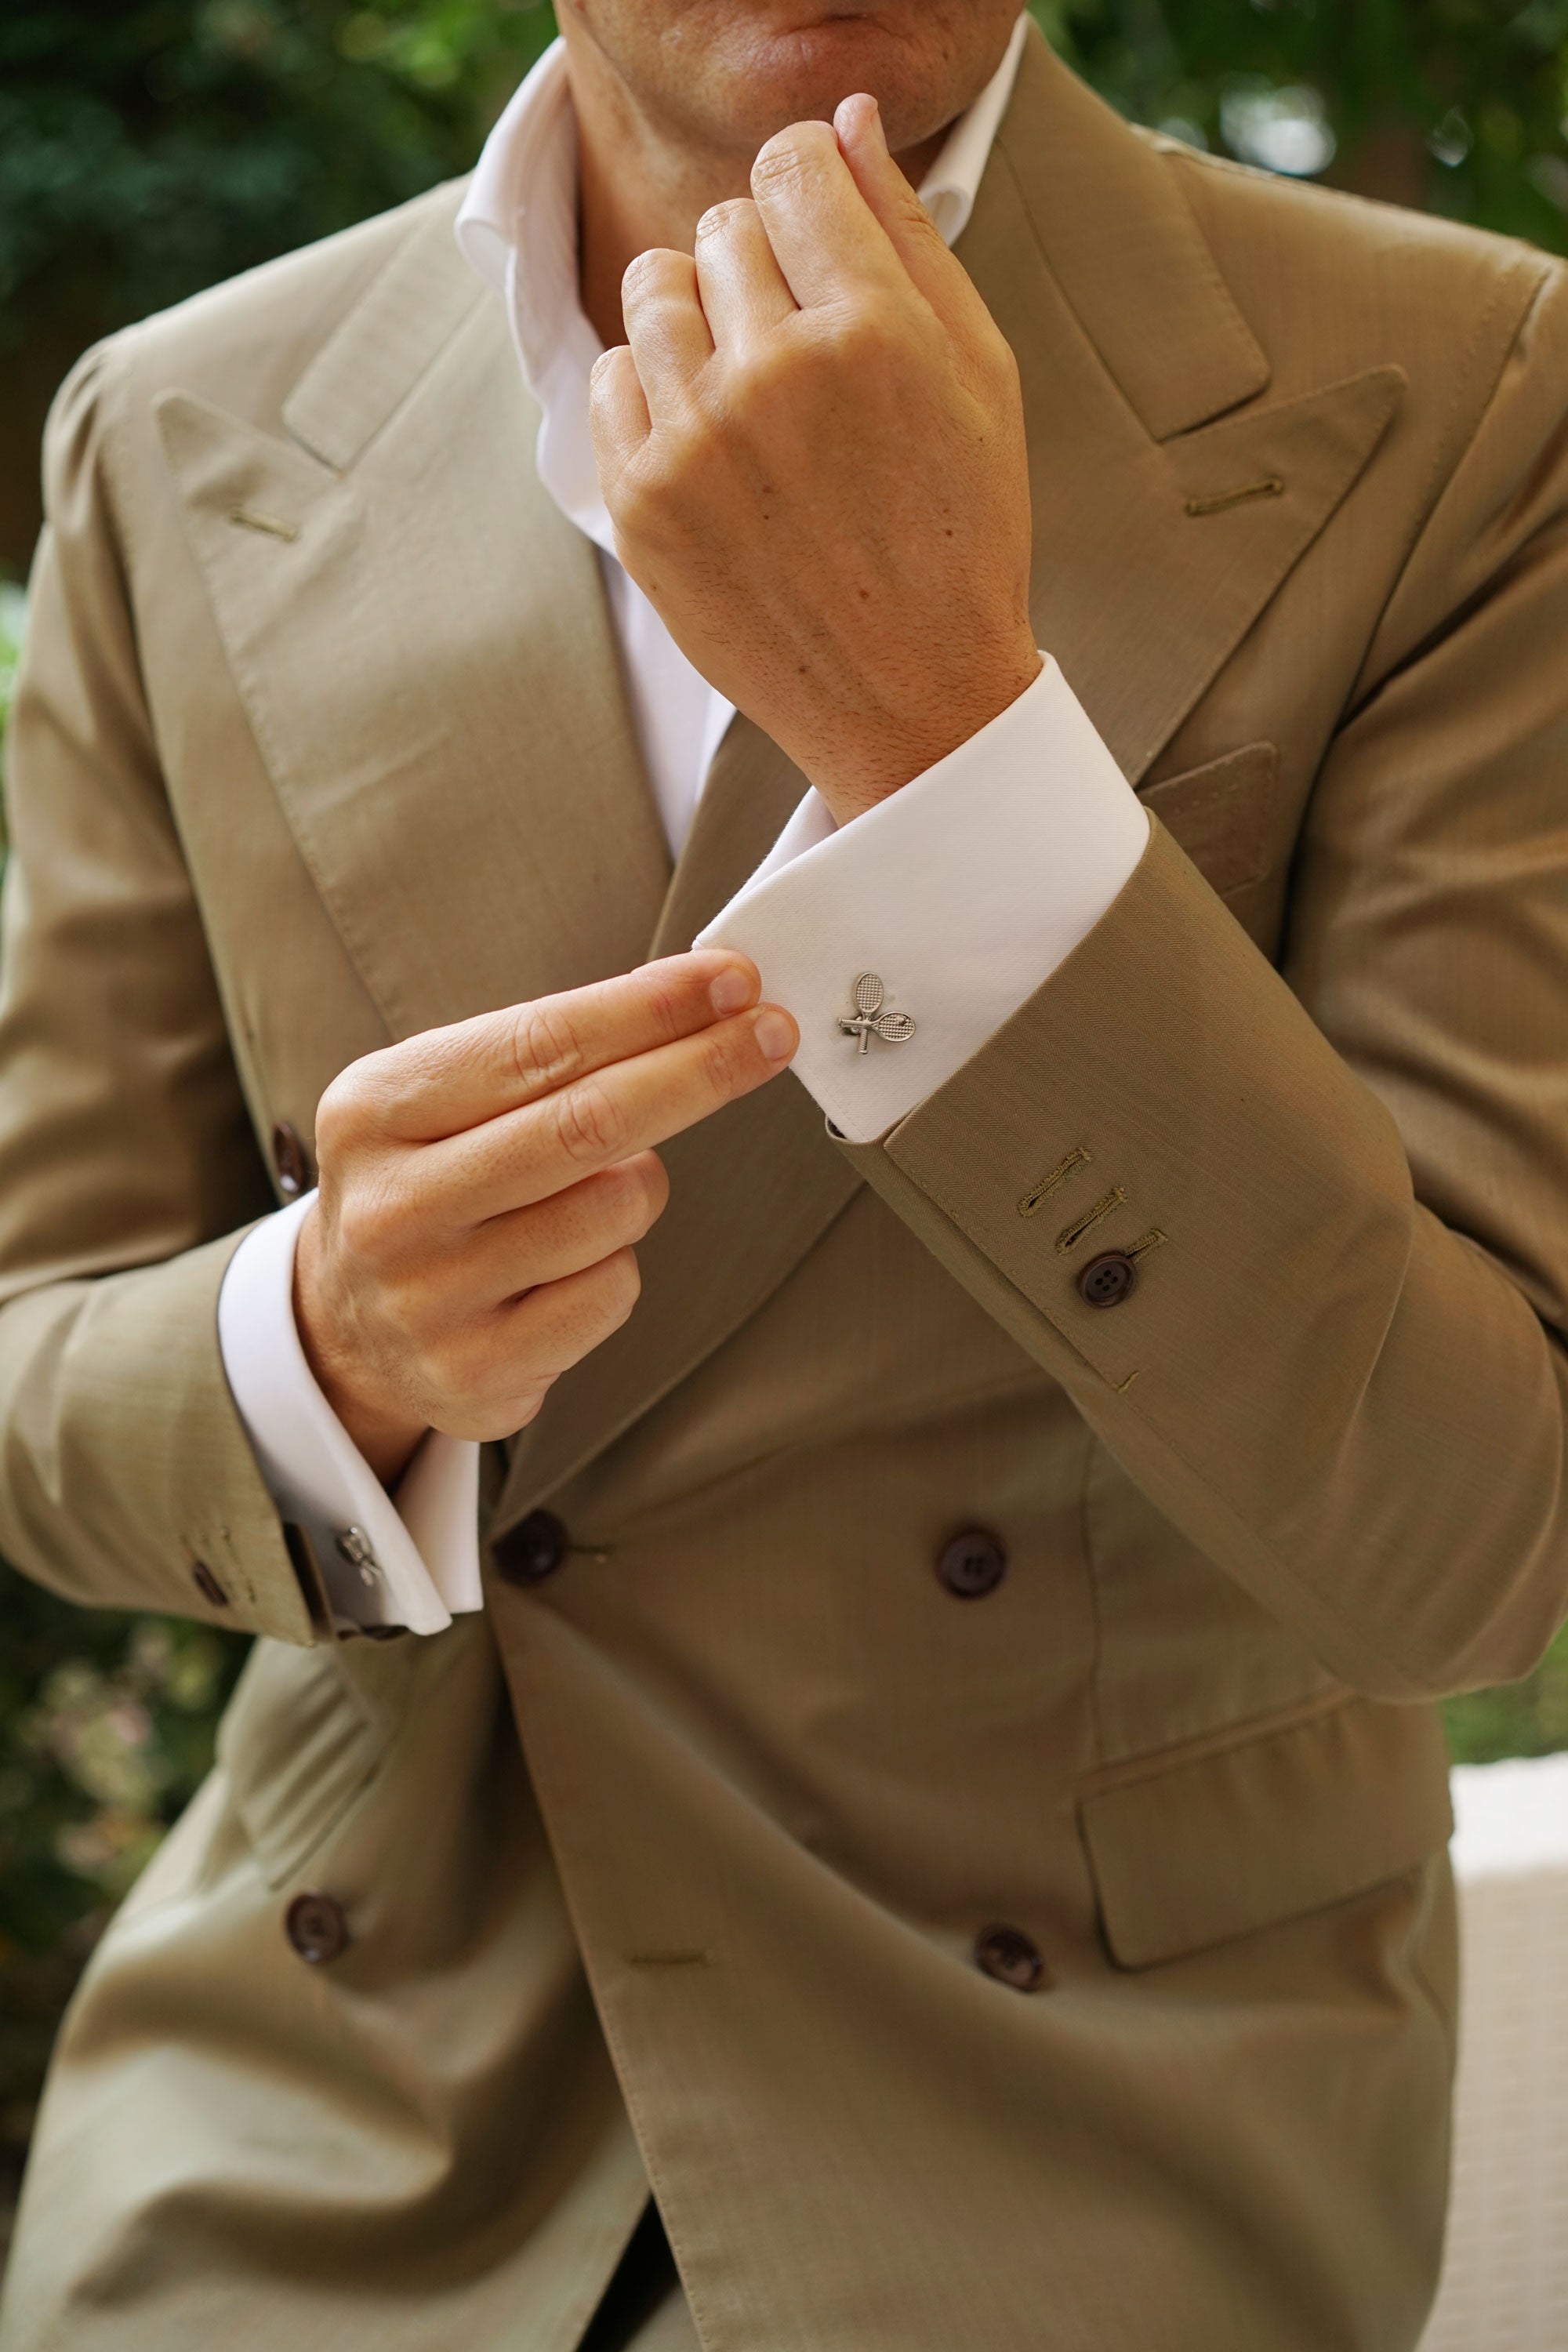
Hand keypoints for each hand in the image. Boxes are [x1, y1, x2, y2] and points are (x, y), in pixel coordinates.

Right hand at [293, 952, 796, 1483]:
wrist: (349, 1325)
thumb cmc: (429, 1181)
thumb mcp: (444, 1098)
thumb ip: (549, 1054)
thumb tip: (706, 1001)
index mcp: (376, 1109)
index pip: (541, 1044)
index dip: (651, 1010)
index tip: (734, 981)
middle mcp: (392, 1204)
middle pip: (588, 1124)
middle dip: (699, 1069)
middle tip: (773, 1032)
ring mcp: (430, 1298)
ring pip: (614, 1211)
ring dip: (642, 1185)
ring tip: (597, 1189)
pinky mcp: (476, 1372)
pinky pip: (612, 1292)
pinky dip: (616, 1266)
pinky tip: (568, 1268)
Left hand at [590, 92, 1040, 825]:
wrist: (912, 701)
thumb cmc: (961, 534)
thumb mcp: (976, 375)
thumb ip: (908, 234)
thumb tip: (846, 117)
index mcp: (872, 328)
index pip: (790, 165)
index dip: (804, 187)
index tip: (816, 235)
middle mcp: (774, 373)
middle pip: (722, 226)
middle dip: (760, 267)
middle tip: (805, 354)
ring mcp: (696, 441)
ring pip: (652, 288)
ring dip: (697, 318)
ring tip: (753, 393)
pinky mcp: (642, 502)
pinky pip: (611, 376)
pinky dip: (653, 393)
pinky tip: (715, 446)